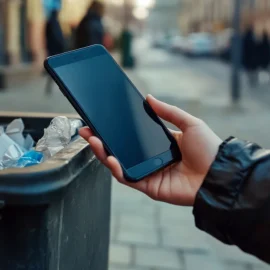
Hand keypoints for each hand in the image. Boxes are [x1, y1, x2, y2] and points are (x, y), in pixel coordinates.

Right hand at [79, 95, 221, 205]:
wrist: (218, 173)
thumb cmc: (208, 148)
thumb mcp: (189, 123)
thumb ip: (168, 111)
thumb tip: (148, 98)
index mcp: (158, 144)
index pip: (132, 136)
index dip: (116, 129)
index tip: (101, 120)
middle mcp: (150, 158)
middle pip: (121, 150)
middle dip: (102, 140)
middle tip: (87, 129)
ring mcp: (148, 173)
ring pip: (119, 164)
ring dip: (103, 153)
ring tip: (93, 140)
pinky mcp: (148, 186)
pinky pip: (127, 178)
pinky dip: (116, 169)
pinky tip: (110, 158)